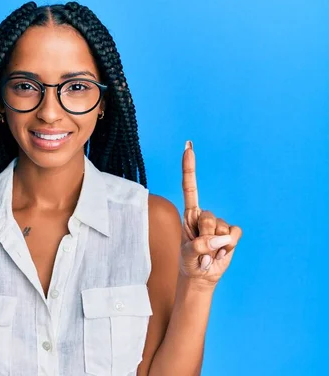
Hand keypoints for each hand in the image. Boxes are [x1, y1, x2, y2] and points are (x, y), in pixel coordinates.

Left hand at [180, 141, 242, 286]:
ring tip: (209, 253)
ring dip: (215, 245)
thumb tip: (220, 238)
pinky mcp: (232, 234)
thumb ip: (200, 245)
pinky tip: (221, 252)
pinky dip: (228, 247)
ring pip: (222, 228)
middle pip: (208, 217)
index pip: (190, 187)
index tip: (188, 146)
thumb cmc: (189, 261)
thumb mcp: (188, 253)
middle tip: (200, 249)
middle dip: (204, 236)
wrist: (201, 275)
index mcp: (189, 214)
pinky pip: (235, 235)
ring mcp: (219, 224)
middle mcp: (204, 215)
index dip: (189, 167)